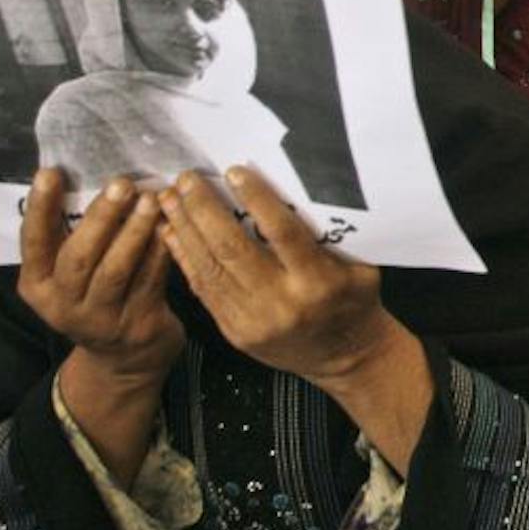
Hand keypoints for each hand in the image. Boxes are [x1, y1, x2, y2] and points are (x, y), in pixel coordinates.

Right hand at [19, 171, 181, 383]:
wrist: (124, 359)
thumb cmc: (95, 296)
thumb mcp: (69, 275)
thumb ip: (71, 236)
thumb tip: (88, 172)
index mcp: (37, 286)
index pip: (33, 243)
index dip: (40, 208)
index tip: (50, 173)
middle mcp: (62, 305)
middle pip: (78, 258)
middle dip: (101, 218)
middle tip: (121, 184)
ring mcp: (100, 319)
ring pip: (116, 271)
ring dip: (135, 232)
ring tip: (150, 200)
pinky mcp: (138, 326)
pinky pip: (150, 281)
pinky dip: (159, 252)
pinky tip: (170, 227)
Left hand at [159, 168, 394, 384]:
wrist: (346, 357)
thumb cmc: (355, 302)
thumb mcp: (359, 267)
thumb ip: (327, 237)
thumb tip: (291, 191)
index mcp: (319, 283)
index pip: (282, 233)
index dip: (256, 200)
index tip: (234, 172)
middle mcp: (282, 303)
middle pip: (234, 249)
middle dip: (204, 210)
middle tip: (186, 180)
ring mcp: (253, 321)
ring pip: (211, 268)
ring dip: (186, 229)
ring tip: (170, 199)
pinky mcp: (234, 332)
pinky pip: (204, 290)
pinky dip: (185, 258)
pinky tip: (172, 233)